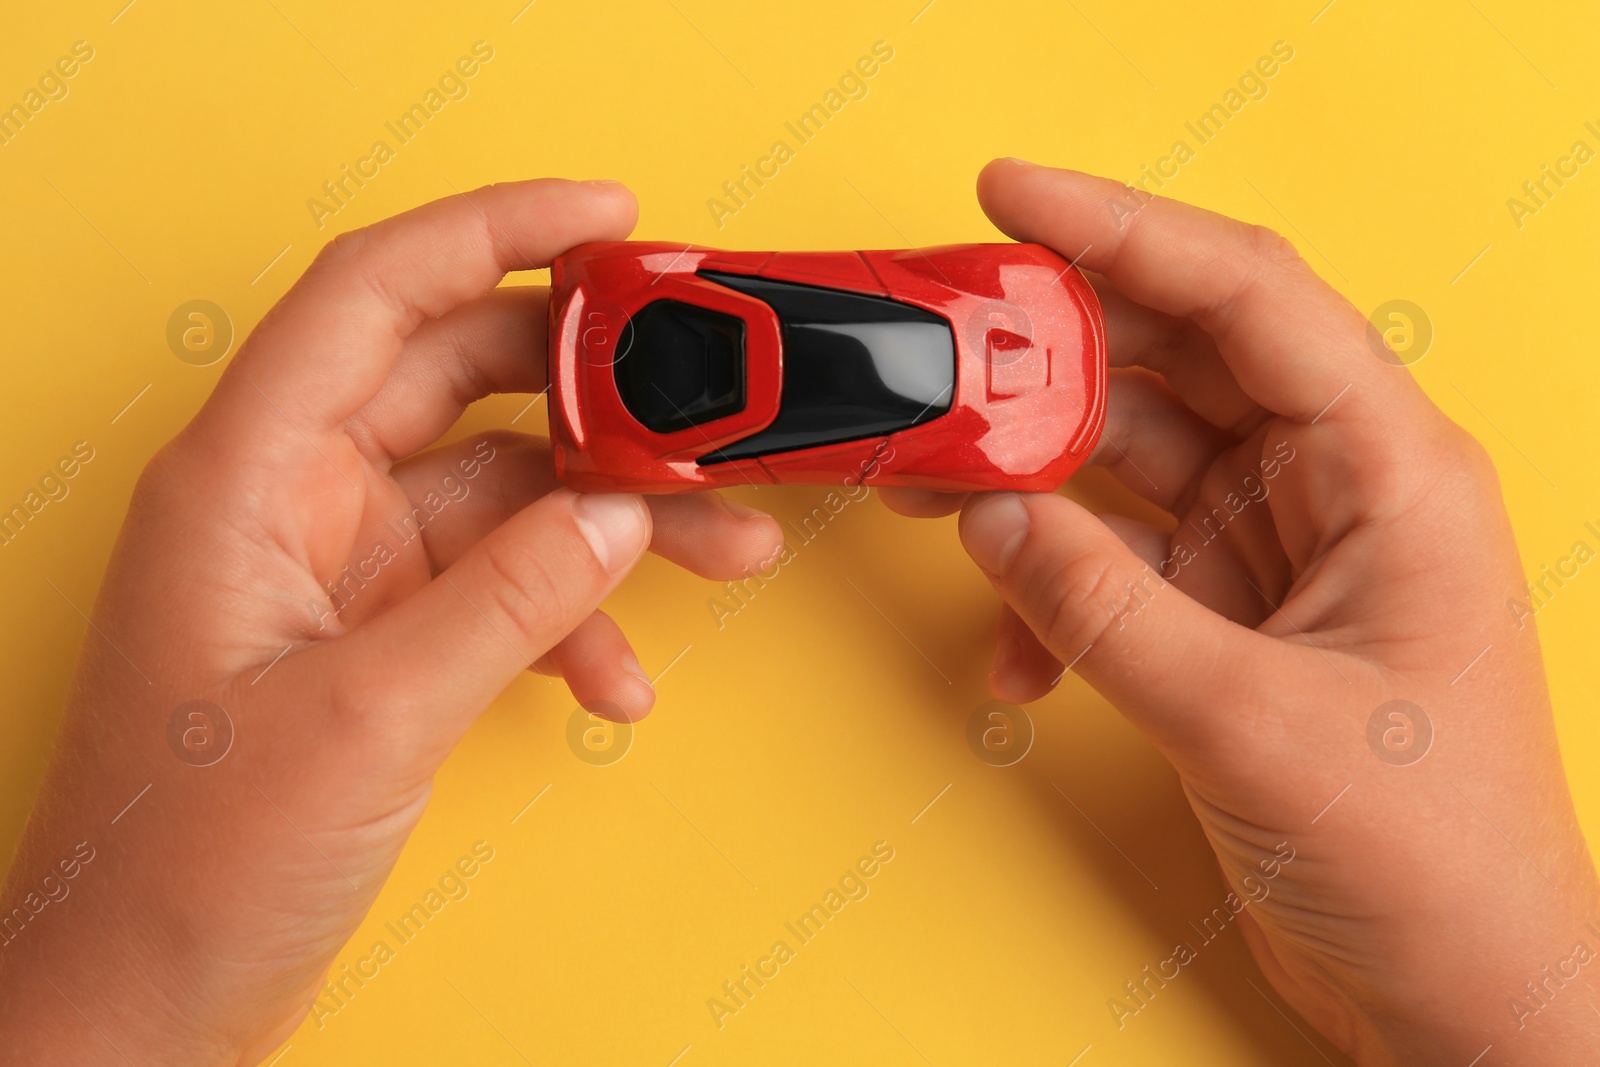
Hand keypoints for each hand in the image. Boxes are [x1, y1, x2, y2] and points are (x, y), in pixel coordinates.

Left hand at [0, 179, 783, 1063]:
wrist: (147, 1002)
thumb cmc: (187, 866)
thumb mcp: (368, 716)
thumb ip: (507, 598)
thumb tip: (615, 516)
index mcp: (248, 478)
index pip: (377, 293)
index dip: (495, 232)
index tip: (606, 219)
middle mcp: (293, 504)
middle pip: (462, 384)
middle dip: (593, 396)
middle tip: (698, 401)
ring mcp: (340, 573)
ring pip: (503, 495)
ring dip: (611, 524)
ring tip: (718, 550)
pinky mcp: (377, 641)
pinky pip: (500, 591)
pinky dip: (569, 621)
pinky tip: (615, 680)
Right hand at [883, 159, 1599, 1064]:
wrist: (1454, 989)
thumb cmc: (1431, 858)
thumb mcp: (1253, 722)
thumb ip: (1105, 611)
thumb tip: (992, 516)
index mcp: (1389, 471)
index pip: (1249, 298)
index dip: (1127, 230)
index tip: (1013, 199)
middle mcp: (1331, 489)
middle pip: (1175, 360)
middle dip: (1052, 352)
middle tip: (943, 349)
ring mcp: (1272, 551)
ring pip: (1128, 458)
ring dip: (1028, 471)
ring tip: (932, 481)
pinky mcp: (1224, 616)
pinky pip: (1110, 562)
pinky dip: (1050, 593)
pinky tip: (1016, 651)